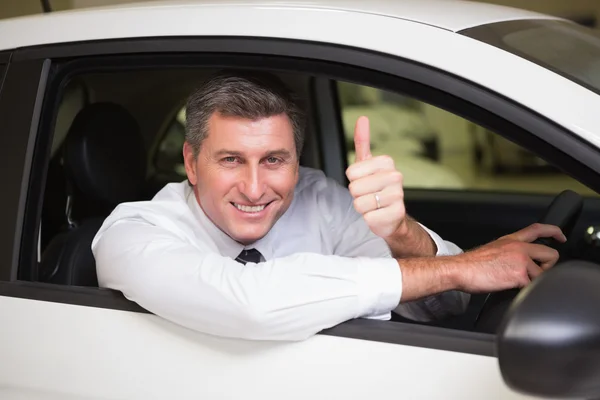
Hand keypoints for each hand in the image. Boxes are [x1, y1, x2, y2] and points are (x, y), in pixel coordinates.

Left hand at [345, 116, 406, 238]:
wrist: (391, 215)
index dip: (354, 180)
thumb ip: (362, 141)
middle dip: (358, 195)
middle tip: (370, 195)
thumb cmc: (376, 188)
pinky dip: (370, 219)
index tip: (365, 181)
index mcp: (387, 162)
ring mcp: (397, 196)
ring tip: (375, 205)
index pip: (351, 173)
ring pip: (360, 203)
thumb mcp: (367, 164)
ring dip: (363, 207)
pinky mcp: (395, 214)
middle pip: (354, 188)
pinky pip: (367, 217)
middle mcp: (395, 176)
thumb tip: (362, 119)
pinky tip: (380, 214)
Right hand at [455, 223, 566, 292]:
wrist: (459, 270)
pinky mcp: (519, 275)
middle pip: (551, 255)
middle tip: (534, 273)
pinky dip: (524, 290)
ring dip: (531, 282)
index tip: (561, 237)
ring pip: (542, 275)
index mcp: (511, 240)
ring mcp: (520, 260)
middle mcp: (518, 247)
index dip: (554, 232)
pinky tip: (510, 287)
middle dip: (546, 267)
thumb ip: (510, 252)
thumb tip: (519, 263)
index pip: (538, 229)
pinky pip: (532, 286)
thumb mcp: (493, 250)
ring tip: (513, 282)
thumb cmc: (471, 264)